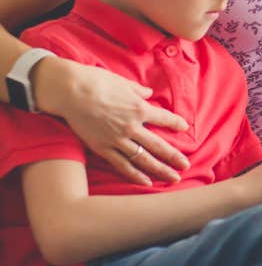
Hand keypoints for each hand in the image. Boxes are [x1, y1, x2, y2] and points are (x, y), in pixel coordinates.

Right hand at [34, 56, 189, 185]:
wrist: (70, 91)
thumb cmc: (97, 82)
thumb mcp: (123, 83)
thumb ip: (138, 90)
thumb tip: (147, 92)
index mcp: (140, 108)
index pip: (165, 118)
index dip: (176, 123)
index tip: (184, 127)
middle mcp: (132, 127)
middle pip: (159, 145)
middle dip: (174, 157)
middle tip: (186, 165)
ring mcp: (117, 140)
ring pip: (144, 159)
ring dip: (161, 170)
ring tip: (174, 178)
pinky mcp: (102, 148)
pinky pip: (122, 165)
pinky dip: (135, 175)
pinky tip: (147, 183)